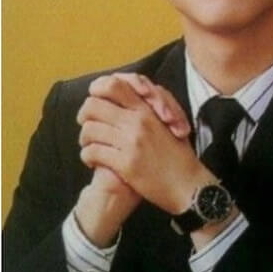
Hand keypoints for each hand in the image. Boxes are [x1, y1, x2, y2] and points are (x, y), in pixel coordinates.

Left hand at [77, 73, 212, 215]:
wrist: (188, 185)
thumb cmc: (180, 155)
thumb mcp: (170, 121)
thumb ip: (151, 105)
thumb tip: (129, 92)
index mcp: (147, 109)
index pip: (113, 85)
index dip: (97, 91)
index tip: (96, 103)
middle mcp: (138, 122)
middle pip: (93, 106)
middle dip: (84, 116)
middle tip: (87, 126)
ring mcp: (131, 143)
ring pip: (89, 130)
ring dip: (84, 138)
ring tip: (89, 146)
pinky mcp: (126, 164)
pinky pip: (93, 152)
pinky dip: (88, 156)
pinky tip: (93, 161)